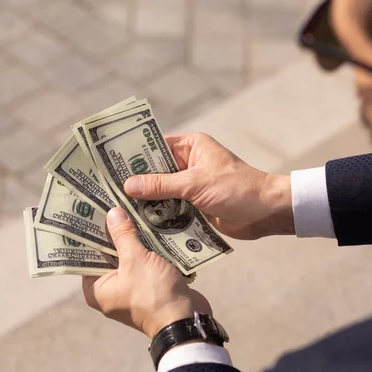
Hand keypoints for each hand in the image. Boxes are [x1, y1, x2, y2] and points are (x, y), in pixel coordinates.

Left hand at [82, 208, 210, 338]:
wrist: (184, 318)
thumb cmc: (153, 292)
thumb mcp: (136, 259)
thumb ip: (123, 235)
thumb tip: (112, 213)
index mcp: (96, 288)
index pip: (87, 255)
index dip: (91, 232)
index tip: (94, 209)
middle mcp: (109, 290)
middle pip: (108, 254)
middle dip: (115, 233)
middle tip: (116, 204)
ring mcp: (129, 289)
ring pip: (127, 258)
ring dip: (133, 239)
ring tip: (134, 211)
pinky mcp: (148, 287)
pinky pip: (143, 264)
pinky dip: (146, 250)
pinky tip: (151, 228)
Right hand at [124, 133, 293, 239]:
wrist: (265, 213)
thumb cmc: (236, 189)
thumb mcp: (196, 183)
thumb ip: (162, 185)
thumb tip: (129, 185)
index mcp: (191, 147)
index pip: (155, 147)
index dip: (133, 156)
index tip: (108, 165)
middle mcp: (189, 164)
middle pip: (155, 172)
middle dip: (136, 183)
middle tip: (106, 192)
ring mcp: (191, 186)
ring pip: (161, 193)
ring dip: (147, 203)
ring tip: (117, 210)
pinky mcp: (194, 206)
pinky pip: (172, 209)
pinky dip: (160, 216)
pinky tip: (139, 224)